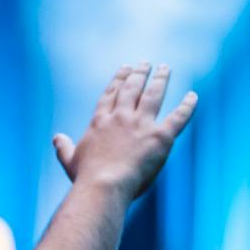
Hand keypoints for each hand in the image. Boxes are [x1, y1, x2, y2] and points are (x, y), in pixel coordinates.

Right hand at [52, 63, 198, 199]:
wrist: (104, 185)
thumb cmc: (86, 177)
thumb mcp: (70, 160)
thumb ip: (63, 147)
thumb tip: (56, 138)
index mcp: (101, 121)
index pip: (111, 94)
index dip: (119, 79)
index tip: (125, 69)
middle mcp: (121, 117)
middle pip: (132, 88)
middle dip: (140, 73)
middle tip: (146, 64)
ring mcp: (141, 125)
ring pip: (153, 95)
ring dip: (160, 79)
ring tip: (165, 69)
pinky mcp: (160, 137)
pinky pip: (178, 117)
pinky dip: (187, 106)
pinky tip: (193, 96)